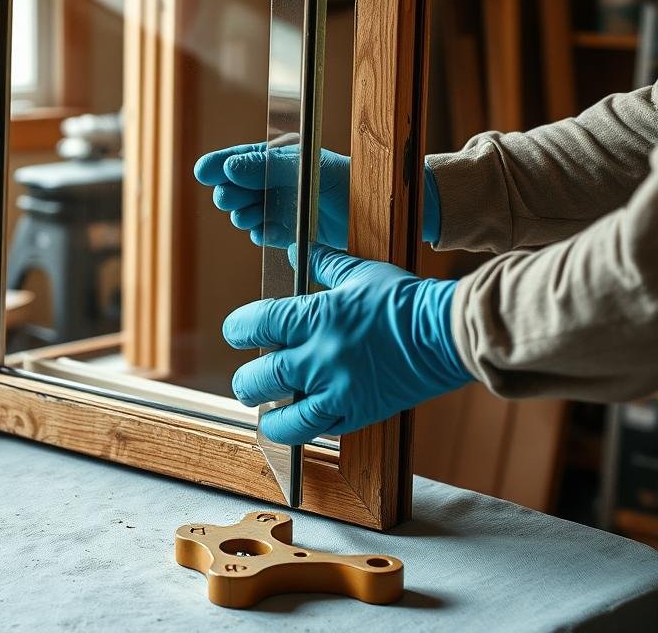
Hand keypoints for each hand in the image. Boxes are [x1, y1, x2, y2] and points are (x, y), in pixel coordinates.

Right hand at [193, 143, 442, 250]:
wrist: (386, 217)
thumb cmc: (353, 183)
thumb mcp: (307, 169)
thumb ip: (267, 166)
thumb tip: (229, 168)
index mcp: (285, 157)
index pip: (244, 158)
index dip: (221, 164)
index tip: (202, 172)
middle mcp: (282, 180)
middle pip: (241, 186)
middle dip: (231, 192)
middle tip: (227, 200)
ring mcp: (287, 206)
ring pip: (250, 210)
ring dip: (244, 213)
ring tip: (246, 216)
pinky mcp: (294, 232)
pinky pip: (266, 232)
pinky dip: (261, 232)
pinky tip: (263, 231)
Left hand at [223, 246, 468, 442]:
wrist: (447, 333)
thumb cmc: (404, 300)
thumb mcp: (360, 273)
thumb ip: (323, 264)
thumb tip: (296, 252)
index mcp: (316, 317)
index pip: (256, 324)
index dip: (237, 329)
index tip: (235, 332)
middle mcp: (320, 357)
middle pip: (260, 377)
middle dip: (246, 382)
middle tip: (247, 382)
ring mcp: (338, 390)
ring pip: (284, 418)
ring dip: (268, 416)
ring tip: (266, 412)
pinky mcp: (359, 413)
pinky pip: (320, 430)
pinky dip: (304, 429)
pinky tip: (300, 423)